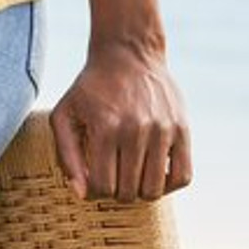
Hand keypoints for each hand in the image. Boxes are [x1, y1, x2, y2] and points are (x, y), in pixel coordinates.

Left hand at [50, 41, 191, 202]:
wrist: (128, 54)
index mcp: (105, 127)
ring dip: (140, 191)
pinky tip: (154, 172)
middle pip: (128, 192)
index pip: (102, 186)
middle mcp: (136, 130)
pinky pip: (183, 176)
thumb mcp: (64, 115)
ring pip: (154, 189)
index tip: (93, 181)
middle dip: (116, 192)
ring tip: (131, 176)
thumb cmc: (91, 89)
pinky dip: (168, 185)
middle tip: (112, 176)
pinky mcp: (182, 129)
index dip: (94, 192)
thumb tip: (82, 193)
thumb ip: (67, 156)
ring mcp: (162, 130)